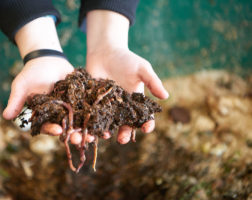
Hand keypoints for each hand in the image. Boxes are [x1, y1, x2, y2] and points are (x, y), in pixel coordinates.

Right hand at [3, 16, 94, 143]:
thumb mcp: (21, 85)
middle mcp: (58, 115)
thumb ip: (15, 100)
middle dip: (72, 134)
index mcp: (43, 115)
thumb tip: (6, 117)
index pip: (46, 126)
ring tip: (95, 136)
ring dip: (87, 129)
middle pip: (66, 128)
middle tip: (80, 139)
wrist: (48, 59)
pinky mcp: (81, 101)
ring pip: (79, 121)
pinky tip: (104, 120)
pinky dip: (96, 114)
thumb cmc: (31, 72)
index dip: (51, 130)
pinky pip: (88, 109)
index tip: (57, 131)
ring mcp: (71, 109)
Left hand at [85, 10, 168, 143]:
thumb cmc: (126, 60)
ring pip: (108, 124)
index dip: (146, 124)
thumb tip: (166, 96)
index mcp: (135, 102)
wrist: (105, 52)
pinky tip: (90, 127)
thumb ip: (152, 82)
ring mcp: (107, 107)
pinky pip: (93, 116)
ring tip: (106, 135)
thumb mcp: (142, 69)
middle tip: (123, 139)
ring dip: (107, 131)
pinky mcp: (93, 104)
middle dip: (125, 134)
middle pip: (125, 125)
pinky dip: (92, 123)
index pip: (143, 117)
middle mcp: (122, 108)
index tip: (146, 128)